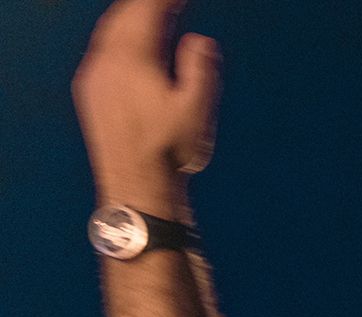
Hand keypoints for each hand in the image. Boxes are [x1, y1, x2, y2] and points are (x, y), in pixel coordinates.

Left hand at [73, 0, 220, 202]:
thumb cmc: (170, 150)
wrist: (136, 182)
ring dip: (129, 18)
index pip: (146, 13)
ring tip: (150, 14)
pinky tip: (129, 45)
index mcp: (133, 60)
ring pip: (108, 33)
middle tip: (167, 1)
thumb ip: (200, 69)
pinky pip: (101, 50)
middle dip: (144, 4)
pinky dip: (118, 37)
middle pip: (122, 17)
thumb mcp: (197, 110)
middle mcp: (106, 62)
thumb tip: (200, 41)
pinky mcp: (91, 92)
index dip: (164, 0)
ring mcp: (94, 77)